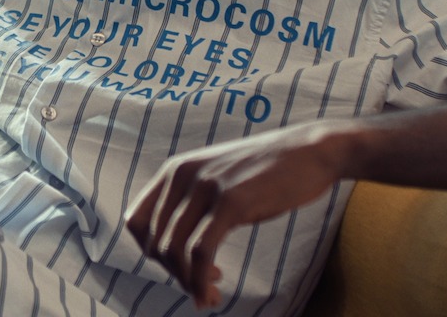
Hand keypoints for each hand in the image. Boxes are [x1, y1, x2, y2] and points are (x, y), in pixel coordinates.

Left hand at [125, 121, 350, 309]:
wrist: (311, 151)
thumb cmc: (269, 173)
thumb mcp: (219, 180)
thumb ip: (194, 203)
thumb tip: (175, 248)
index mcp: (175, 170)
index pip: (135, 220)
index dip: (150, 252)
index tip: (178, 267)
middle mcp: (182, 175)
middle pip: (154, 241)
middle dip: (173, 274)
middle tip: (200, 288)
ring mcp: (205, 187)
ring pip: (173, 250)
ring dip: (187, 283)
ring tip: (208, 296)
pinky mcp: (230, 201)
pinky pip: (201, 253)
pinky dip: (199, 281)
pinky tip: (211, 293)